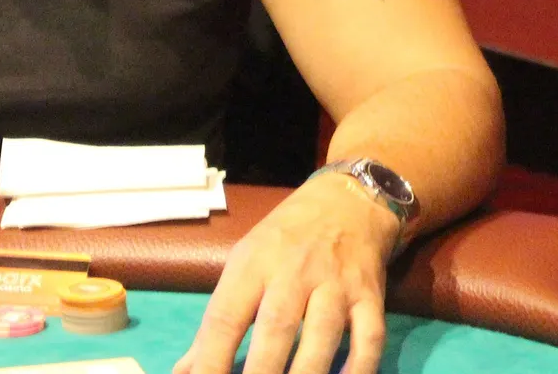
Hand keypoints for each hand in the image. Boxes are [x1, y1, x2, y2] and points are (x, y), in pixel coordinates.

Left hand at [175, 175, 399, 373]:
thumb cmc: (285, 239)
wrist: (346, 201)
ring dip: (307, 373)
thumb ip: (219, 319)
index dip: (211, 357)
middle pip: (276, 327)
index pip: (226, 315)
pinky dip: (359, 366)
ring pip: (323, 335)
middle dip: (262, 373)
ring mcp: (337, 283)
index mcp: (253, 263)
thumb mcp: (245, 263)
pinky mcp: (370, 295)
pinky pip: (369, 336)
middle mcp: (295, 271)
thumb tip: (186, 370)